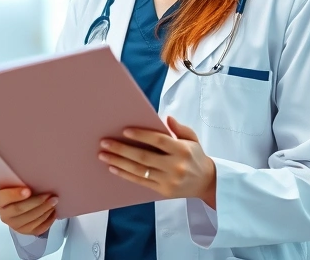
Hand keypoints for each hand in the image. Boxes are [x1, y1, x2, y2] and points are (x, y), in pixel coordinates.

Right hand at [0, 187, 58, 235]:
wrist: (19, 204)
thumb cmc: (18, 191)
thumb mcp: (14, 184)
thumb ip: (19, 182)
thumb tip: (35, 177)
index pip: (2, 198)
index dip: (15, 195)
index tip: (28, 190)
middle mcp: (4, 215)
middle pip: (19, 209)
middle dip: (37, 202)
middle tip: (49, 195)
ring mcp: (14, 225)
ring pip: (30, 220)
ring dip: (45, 210)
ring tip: (54, 201)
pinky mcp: (25, 232)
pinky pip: (38, 228)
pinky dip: (48, 220)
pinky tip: (53, 212)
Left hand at [98, 116, 217, 208]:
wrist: (207, 182)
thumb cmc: (195, 157)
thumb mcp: (192, 139)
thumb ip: (179, 129)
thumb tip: (166, 118)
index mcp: (182, 150)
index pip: (158, 141)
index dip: (141, 135)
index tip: (124, 131)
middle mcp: (175, 166)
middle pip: (144, 156)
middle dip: (122, 149)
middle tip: (105, 142)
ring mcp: (168, 180)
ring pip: (139, 170)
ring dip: (119, 162)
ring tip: (103, 155)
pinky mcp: (163, 191)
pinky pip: (140, 181)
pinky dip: (125, 174)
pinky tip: (113, 167)